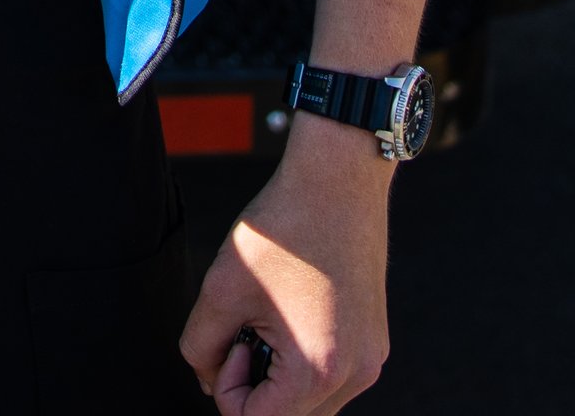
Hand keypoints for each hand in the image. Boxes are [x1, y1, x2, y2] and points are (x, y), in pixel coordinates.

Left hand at [180, 127, 390, 411]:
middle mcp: (356, 375)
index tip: (231, 338)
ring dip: (277, 377)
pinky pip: (330, 378)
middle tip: (246, 330)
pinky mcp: (373, 342)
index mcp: (318, 371)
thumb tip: (209, 382)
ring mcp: (371, 360)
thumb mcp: (221, 289)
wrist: (337, 180)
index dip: (227, 387)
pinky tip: (290, 315)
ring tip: (269, 320)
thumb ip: (201, 349)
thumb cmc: (284, 228)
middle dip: (253, 387)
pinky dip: (301, 362)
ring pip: (309, 404)